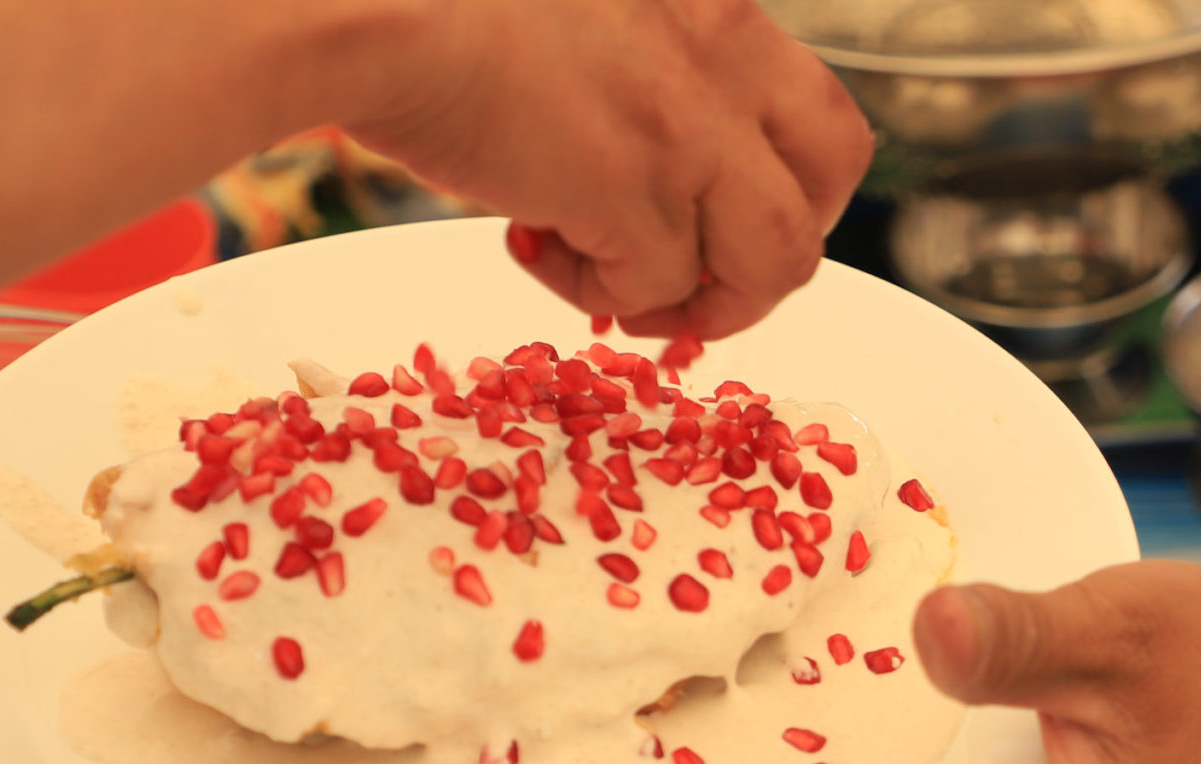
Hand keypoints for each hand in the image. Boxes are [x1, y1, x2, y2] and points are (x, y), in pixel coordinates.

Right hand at [352, 0, 872, 339]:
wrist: (369, 8)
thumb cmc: (444, 4)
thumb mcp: (592, 18)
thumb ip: (644, 69)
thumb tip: (641, 180)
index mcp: (718, 8)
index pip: (815, 111)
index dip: (786, 183)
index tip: (721, 213)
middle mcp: (724, 56)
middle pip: (832, 180)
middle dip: (776, 246)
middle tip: (705, 269)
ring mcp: (688, 126)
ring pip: (775, 259)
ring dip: (704, 297)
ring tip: (619, 285)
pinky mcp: (635, 190)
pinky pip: (658, 286)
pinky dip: (599, 291)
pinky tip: (532, 244)